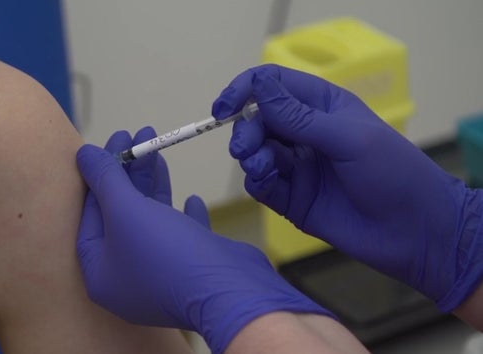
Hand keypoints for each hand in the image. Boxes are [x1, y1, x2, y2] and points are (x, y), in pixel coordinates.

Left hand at [76, 128, 332, 353]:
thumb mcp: (127, 211)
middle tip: (140, 134)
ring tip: (158, 149)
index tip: (116, 138)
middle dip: (130, 171)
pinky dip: (182, 216)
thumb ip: (104, 180)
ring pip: (151, 220)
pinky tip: (190, 198)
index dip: (101, 173)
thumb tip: (82, 153)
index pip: (91, 214)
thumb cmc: (165, 253)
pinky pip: (181, 237)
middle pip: (122, 214)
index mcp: (100, 272)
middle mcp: (127, 277)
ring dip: (154, 184)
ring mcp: (161, 275)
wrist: (229, 292)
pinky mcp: (192, 270)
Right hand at [212, 64, 482, 311]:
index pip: (273, 86)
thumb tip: (258, 85)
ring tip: (261, 169)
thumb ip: (299, 116)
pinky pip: (261, 184)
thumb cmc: (393, 174)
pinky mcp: (291, 198)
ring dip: (249, 156)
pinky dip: (255, 181)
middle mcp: (305, 133)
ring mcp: (297, 166)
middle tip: (246, 149)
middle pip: (257, 120)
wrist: (415, 232)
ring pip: (255, 151)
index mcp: (322, 106)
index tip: (224, 106)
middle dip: (246, 130)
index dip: (245, 91)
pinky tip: (264, 183)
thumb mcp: (348, 138)